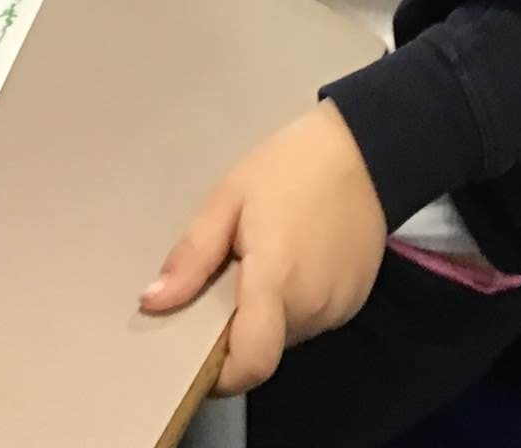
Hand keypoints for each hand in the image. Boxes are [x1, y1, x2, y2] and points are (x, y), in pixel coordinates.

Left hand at [140, 102, 387, 395]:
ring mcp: (340, 306)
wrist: (367, 145)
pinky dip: (297, 300)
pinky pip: (314, 317)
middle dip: (239, 324)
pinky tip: (298, 256)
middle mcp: (312, 306)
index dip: (219, 374)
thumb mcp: (230, 196)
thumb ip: (193, 256)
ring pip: (287, 332)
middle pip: (263, 346)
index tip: (198, 353)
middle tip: (233, 271)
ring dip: (270, 311)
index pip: (248, 364)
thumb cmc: (293, 164)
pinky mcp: (357, 298)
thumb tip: (153, 303)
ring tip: (268, 255)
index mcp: (277, 282)